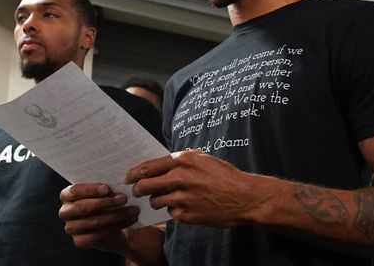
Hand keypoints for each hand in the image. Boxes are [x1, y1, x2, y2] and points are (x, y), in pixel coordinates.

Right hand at [58, 183, 140, 253]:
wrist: (110, 223)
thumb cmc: (105, 200)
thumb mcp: (104, 191)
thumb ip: (105, 187)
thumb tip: (117, 182)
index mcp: (67, 195)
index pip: (74, 191)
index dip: (90, 190)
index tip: (107, 189)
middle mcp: (65, 212)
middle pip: (83, 207)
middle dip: (105, 203)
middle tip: (124, 198)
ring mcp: (71, 228)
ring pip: (94, 222)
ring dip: (116, 215)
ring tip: (133, 210)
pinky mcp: (80, 241)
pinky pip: (99, 235)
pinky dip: (117, 226)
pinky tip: (130, 220)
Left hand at [126, 150, 266, 226]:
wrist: (244, 197)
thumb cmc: (225, 176)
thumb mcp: (203, 159)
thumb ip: (181, 161)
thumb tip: (160, 165)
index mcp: (183, 161)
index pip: (148, 167)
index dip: (134, 173)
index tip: (128, 177)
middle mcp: (179, 178)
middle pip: (145, 185)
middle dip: (138, 189)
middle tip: (137, 192)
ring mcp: (182, 198)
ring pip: (155, 201)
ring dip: (157, 201)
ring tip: (168, 199)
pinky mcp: (186, 214)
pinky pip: (171, 212)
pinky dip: (174, 210)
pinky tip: (186, 206)